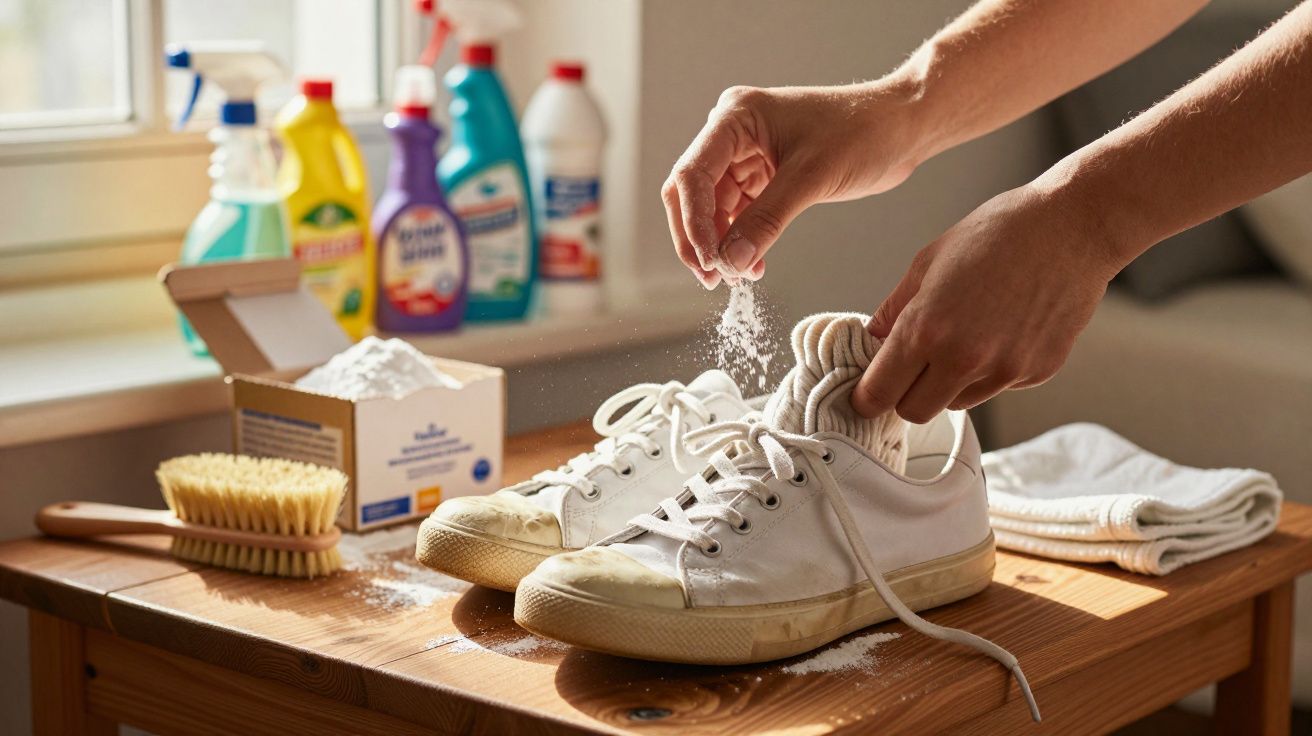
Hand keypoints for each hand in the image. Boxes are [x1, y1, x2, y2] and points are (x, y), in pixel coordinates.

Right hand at [663, 81, 922, 287]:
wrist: (902, 127)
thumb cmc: (864, 132)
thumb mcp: (812, 178)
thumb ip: (766, 220)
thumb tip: (729, 262)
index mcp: (736, 117)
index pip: (692, 175)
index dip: (693, 222)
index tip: (708, 260)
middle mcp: (733, 133)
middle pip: (692, 193)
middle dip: (701, 237)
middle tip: (713, 277)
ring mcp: (746, 154)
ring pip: (713, 208)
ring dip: (722, 244)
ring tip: (739, 276)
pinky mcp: (763, 174)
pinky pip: (738, 213)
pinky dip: (741, 240)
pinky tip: (752, 264)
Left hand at [852, 183, 1121, 421]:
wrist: (1074, 227)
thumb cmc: (1000, 232)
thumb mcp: (929, 260)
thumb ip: (895, 307)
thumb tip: (874, 337)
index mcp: (927, 329)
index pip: (879, 393)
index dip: (867, 396)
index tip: (866, 392)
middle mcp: (963, 359)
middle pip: (915, 413)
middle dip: (905, 395)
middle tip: (910, 368)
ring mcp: (1004, 371)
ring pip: (956, 403)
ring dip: (948, 383)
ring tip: (966, 334)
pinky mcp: (1036, 373)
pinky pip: (996, 387)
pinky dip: (989, 371)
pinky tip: (1003, 329)